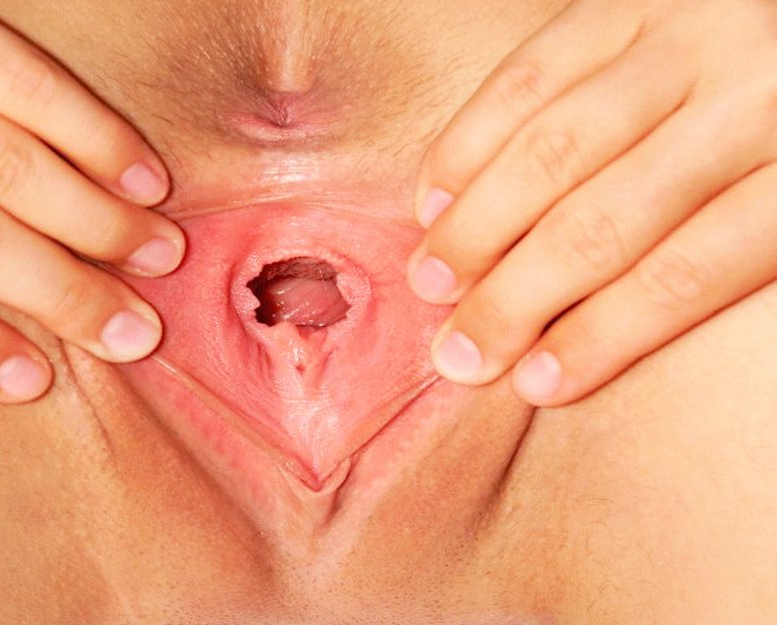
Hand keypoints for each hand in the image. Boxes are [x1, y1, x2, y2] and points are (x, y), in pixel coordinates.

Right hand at [408, 0, 776, 405]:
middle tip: (456, 355)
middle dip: (514, 299)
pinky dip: (468, 142)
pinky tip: (433, 199)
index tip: (532, 384)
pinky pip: (526, 74)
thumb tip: (597, 333)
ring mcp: (684, 33)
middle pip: (603, 223)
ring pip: (551, 151)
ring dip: (475, 229)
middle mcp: (748, 97)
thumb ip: (733, 258)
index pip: (687, 274)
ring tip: (428, 284)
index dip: (599, 339)